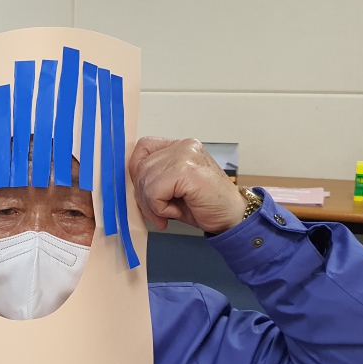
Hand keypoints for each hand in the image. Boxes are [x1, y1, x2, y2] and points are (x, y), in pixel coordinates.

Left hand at [128, 137, 247, 233]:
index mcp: (180, 146)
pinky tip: (174, 212)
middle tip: (157, 214)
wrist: (233, 218)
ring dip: (152, 205)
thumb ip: (155, 179)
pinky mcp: (186, 171)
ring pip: (146, 180)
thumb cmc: (206, 205)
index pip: (143, 148)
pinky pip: (155, 191)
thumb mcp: (174, 188)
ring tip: (168, 214)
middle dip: (144, 197)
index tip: (146, 194)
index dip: (137, 173)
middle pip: (141, 167)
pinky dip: (160, 207)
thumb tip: (129, 185)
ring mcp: (185, 155)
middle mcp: (183, 146)